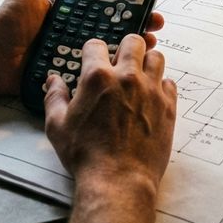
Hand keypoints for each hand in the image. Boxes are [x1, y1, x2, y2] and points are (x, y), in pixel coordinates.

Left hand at [0, 0, 166, 97]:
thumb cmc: (7, 24)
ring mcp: (74, 52)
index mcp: (70, 10)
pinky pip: (95, 71)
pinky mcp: (71, 72)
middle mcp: (76, 30)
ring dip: (131, 45)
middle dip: (137, 23)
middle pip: (113, 26)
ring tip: (149, 42)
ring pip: (110, 48)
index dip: (125, 2)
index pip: (104, 4)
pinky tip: (126, 64)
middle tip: (154, 21)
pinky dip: (113, 68)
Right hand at [43, 35, 176, 194]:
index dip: (93, 51)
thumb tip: (53, 80)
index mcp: (98, 78)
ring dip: (146, 63)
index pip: (96, 44)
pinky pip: (169, 83)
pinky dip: (160, 86)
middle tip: (120, 62)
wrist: (118, 181)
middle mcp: (127, 78)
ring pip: (157, 57)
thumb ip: (54, 97)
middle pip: (134, 41)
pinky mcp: (168, 106)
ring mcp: (151, 90)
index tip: (93, 59)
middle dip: (126, 47)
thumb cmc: (87, 156)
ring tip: (138, 77)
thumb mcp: (57, 127)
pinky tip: (150, 98)